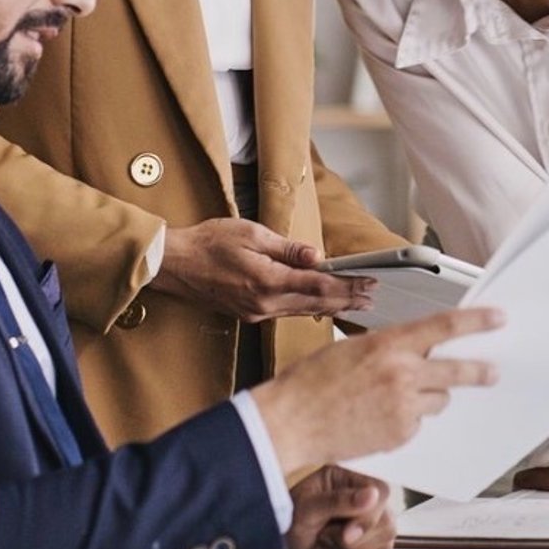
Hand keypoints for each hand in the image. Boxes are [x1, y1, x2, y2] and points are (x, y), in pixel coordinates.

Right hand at [154, 218, 376, 320]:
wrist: (174, 265)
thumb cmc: (208, 243)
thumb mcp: (250, 233)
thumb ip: (286, 248)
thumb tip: (316, 256)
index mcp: (267, 281)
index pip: (319, 286)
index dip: (348, 286)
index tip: (370, 283)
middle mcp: (264, 304)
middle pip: (317, 304)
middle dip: (347, 300)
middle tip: (373, 297)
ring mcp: (256, 313)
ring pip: (304, 312)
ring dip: (332, 307)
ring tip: (357, 303)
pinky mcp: (250, 314)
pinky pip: (288, 313)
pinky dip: (310, 309)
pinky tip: (322, 306)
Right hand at [252, 305, 503, 471]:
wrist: (292, 422)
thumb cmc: (311, 383)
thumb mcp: (352, 349)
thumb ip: (388, 349)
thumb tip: (414, 352)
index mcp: (389, 344)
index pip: (444, 326)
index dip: (477, 321)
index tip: (498, 318)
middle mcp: (402, 373)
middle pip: (457, 370)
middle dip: (479, 371)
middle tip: (493, 372)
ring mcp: (403, 407)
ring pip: (438, 400)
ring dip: (430, 398)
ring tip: (400, 398)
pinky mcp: (400, 435)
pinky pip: (417, 424)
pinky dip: (408, 421)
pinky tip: (379, 418)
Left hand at [261, 466, 396, 548]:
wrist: (283, 548)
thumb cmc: (287, 522)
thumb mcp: (307, 509)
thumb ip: (338, 501)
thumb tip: (371, 495)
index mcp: (345, 477)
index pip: (380, 491)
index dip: (369, 515)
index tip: (348, 533)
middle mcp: (360, 493)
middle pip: (386, 515)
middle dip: (360, 534)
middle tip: (332, 536)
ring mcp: (367, 515)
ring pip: (387, 533)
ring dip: (359, 545)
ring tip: (332, 538)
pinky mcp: (368, 536)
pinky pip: (382, 547)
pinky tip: (341, 548)